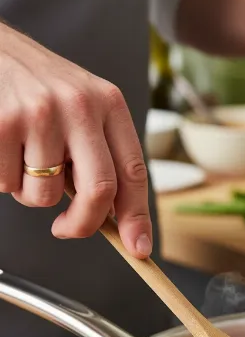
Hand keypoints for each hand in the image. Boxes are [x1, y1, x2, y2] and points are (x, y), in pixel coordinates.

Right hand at [0, 23, 151, 257]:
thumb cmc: (42, 88)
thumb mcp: (84, 108)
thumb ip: (100, 155)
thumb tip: (113, 219)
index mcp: (109, 104)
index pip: (133, 171)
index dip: (138, 216)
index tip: (139, 248)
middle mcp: (80, 106)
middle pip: (99, 189)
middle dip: (84, 224)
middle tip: (67, 229)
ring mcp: (40, 113)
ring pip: (44, 194)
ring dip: (32, 194)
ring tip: (25, 161)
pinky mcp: (2, 122)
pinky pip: (6, 183)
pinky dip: (4, 180)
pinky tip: (4, 150)